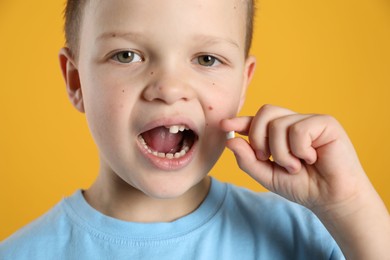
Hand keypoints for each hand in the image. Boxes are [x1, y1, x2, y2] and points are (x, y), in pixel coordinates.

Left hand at [221, 104, 367, 210]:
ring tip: (296, 166)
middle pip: (265, 113)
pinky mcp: (326, 123)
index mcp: (280, 133)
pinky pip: (299, 129)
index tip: (225, 126)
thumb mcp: (268, 176)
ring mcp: (309, 121)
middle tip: (268, 158)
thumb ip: (248, 160)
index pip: (257, 120)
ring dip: (282, 152)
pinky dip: (299, 150)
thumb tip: (230, 141)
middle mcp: (293, 123)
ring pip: (279, 124)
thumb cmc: (302, 186)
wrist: (330, 199)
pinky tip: (311, 158)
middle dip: (258, 138)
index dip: (241, 121)